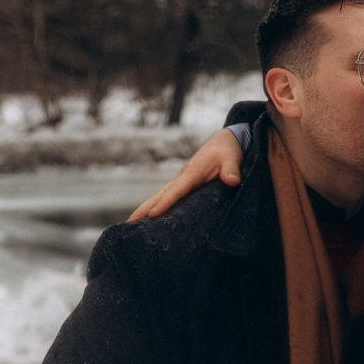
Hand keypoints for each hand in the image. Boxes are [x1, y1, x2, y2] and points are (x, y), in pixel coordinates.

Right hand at [129, 128, 243, 220]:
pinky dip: (156, 205)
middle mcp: (182, 177)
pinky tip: (150, 218)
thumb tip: (233, 181)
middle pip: (160, 194)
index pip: (177, 190)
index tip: (153, 214)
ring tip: (132, 223)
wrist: (223, 141)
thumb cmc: (227, 150)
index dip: (165, 203)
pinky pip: (167, 196)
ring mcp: (181, 180)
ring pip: (160, 195)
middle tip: (129, 223)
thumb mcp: (232, 158)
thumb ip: (232, 170)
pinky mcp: (184, 184)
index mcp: (192, 172)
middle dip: (145, 208)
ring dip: (146, 208)